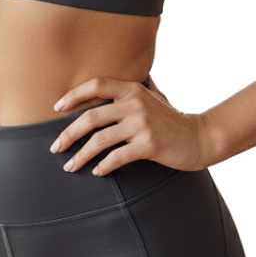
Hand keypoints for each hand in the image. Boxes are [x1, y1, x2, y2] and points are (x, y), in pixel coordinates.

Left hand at [50, 77, 211, 176]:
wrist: (200, 137)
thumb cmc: (171, 120)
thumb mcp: (150, 98)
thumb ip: (129, 93)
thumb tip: (103, 90)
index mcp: (132, 88)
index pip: (96, 84)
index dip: (73, 95)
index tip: (57, 108)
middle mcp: (135, 103)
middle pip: (91, 117)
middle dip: (68, 134)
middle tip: (55, 147)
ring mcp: (142, 124)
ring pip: (100, 140)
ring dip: (80, 155)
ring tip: (70, 166)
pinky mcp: (149, 144)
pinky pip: (117, 157)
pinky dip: (103, 166)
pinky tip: (97, 172)